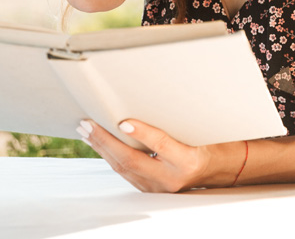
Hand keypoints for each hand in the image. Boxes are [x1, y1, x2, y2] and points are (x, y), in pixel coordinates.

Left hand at [77, 119, 221, 192]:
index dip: (142, 133)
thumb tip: (141, 105)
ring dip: (101, 147)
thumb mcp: (193, 131)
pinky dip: (107, 155)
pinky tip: (97, 143)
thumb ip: (171, 123)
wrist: (208, 170)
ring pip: (122, 168)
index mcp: (187, 160)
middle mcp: (170, 178)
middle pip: (132, 160)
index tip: (122, 121)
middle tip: (87, 123)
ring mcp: (157, 187)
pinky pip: (123, 171)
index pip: (161, 145)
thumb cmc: (201, 143)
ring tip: (86, 130)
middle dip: (105, 141)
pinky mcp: (147, 188)